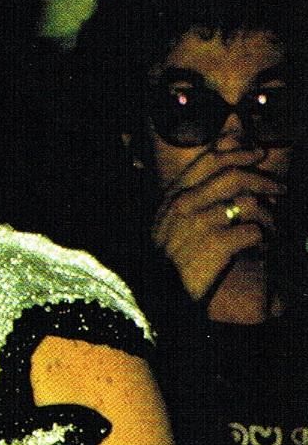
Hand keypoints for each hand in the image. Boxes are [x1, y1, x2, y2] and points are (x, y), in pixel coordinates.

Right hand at [150, 145, 284, 301]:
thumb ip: (194, 190)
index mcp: (174, 196)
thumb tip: (226, 150)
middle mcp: (185, 205)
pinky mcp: (216, 244)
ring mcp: (200, 224)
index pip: (209, 161)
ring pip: (250, 203)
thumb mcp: (171, 220)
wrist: (163, 294)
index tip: (257, 152)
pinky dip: (263, 239)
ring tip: (271, 227)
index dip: (238, 151)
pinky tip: (261, 247)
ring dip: (268, 215)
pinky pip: (254, 230)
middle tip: (281, 189)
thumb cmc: (172, 257)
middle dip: (263, 180)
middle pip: (234, 176)